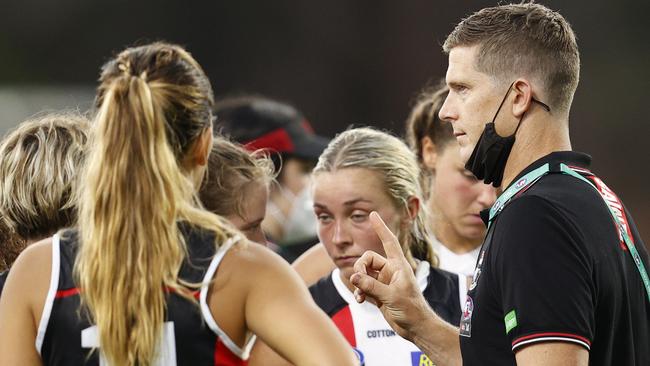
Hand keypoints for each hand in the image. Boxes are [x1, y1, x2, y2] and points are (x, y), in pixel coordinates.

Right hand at [350, 211, 432, 340]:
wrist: (415, 328)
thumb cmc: (412, 310)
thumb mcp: (392, 296)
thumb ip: (371, 286)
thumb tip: (354, 276)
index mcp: (399, 265)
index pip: (389, 241)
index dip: (381, 228)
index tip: (373, 214)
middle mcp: (390, 271)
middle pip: (368, 259)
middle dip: (360, 267)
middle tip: (357, 279)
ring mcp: (383, 282)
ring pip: (363, 273)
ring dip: (358, 282)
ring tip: (360, 294)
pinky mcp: (378, 293)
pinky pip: (363, 286)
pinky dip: (359, 292)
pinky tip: (360, 300)